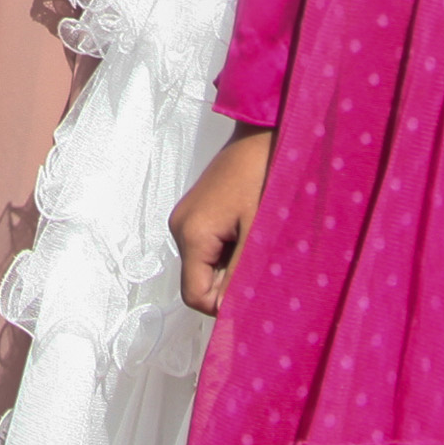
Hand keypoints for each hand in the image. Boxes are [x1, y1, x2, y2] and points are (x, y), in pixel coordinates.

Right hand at [168, 129, 271, 318]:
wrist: (262, 132)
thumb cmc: (263, 177)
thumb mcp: (257, 232)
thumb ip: (240, 273)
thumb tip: (227, 312)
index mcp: (191, 234)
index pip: (195, 296)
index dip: (223, 305)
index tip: (254, 292)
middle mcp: (180, 228)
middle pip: (198, 282)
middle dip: (228, 283)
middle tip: (261, 262)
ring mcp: (184, 218)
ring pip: (204, 265)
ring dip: (230, 265)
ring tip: (257, 242)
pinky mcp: (194, 211)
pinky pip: (206, 247)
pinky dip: (228, 250)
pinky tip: (248, 231)